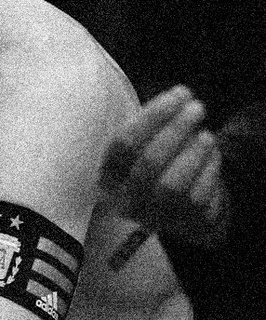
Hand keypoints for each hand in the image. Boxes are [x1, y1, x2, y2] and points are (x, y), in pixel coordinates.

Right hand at [100, 85, 227, 246]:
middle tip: (197, 107)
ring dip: (193, 153)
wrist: (175, 210)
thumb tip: (179, 97)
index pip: (123, 145)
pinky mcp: (184, 225)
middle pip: (148, 163)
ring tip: (207, 135)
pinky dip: (208, 172)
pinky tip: (211, 156)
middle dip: (177, 130)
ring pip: (173, 185)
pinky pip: (198, 198)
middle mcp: (125, 199)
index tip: (178, 94)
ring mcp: (154, 216)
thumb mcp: (143, 145)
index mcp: (107, 175)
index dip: (153, 117)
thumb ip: (152, 124)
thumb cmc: (157, 166)